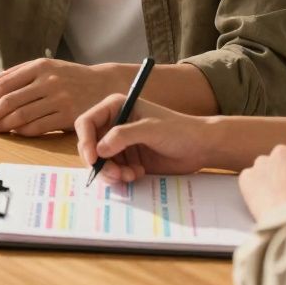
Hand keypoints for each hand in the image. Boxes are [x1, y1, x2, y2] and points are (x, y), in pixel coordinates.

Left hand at [0, 59, 114, 135]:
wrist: (105, 85)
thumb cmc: (71, 76)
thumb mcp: (47, 66)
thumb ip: (18, 72)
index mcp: (41, 66)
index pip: (6, 84)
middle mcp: (49, 81)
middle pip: (11, 101)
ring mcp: (59, 99)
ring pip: (23, 115)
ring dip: (3, 125)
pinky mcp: (68, 116)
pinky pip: (39, 126)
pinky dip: (23, 131)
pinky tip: (13, 133)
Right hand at [74, 94, 212, 182]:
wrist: (200, 147)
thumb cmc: (178, 130)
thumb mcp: (150, 129)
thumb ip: (122, 136)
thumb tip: (99, 151)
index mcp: (116, 108)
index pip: (87, 123)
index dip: (85, 141)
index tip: (93, 159)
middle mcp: (114, 124)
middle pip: (90, 146)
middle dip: (100, 162)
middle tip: (115, 174)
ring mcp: (120, 143)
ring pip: (100, 162)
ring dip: (111, 172)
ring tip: (130, 175)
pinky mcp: (127, 159)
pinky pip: (113, 171)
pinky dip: (121, 176)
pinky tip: (137, 174)